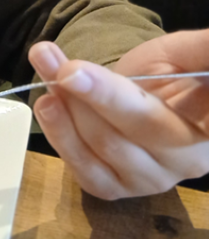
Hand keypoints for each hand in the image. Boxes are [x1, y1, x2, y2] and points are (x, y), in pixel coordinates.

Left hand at [29, 30, 208, 199]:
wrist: (144, 99)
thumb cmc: (171, 72)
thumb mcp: (185, 52)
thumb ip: (201, 49)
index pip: (200, 119)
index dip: (142, 101)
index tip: (108, 80)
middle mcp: (190, 160)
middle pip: (139, 127)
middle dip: (94, 91)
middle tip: (57, 60)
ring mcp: (153, 180)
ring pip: (105, 145)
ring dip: (68, 105)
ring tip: (46, 66)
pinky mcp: (117, 189)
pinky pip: (85, 170)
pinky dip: (59, 134)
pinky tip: (47, 105)